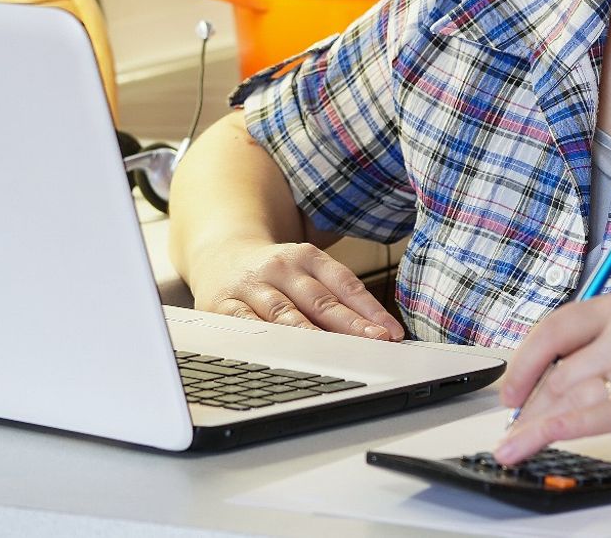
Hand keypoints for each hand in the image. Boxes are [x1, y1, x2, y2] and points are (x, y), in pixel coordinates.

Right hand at [188, 242, 404, 340]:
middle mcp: (280, 268)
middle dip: (350, 324)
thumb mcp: (305, 270)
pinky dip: (269, 341)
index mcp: (305, 256)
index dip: (369, 308)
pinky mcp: (226, 307)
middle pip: (320, 300)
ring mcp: (252, 287)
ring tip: (337, 354)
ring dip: (313, 336)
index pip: (344, 283)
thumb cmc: (274, 273)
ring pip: (285, 315)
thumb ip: (335, 296)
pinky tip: (286, 355)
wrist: (219, 255)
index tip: (391, 333)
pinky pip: (249, 327)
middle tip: (376, 342)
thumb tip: (375, 333)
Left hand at [495, 293, 610, 465]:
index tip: (507, 393)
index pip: (553, 329)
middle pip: (560, 371)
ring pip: (573, 397)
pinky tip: (541, 436)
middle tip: (516, 430)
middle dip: (532, 406)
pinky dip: (564, 426)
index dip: (522, 364)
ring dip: (539, 425)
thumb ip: (576, 358)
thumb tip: (520, 391)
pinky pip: (599, 415)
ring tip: (519, 444)